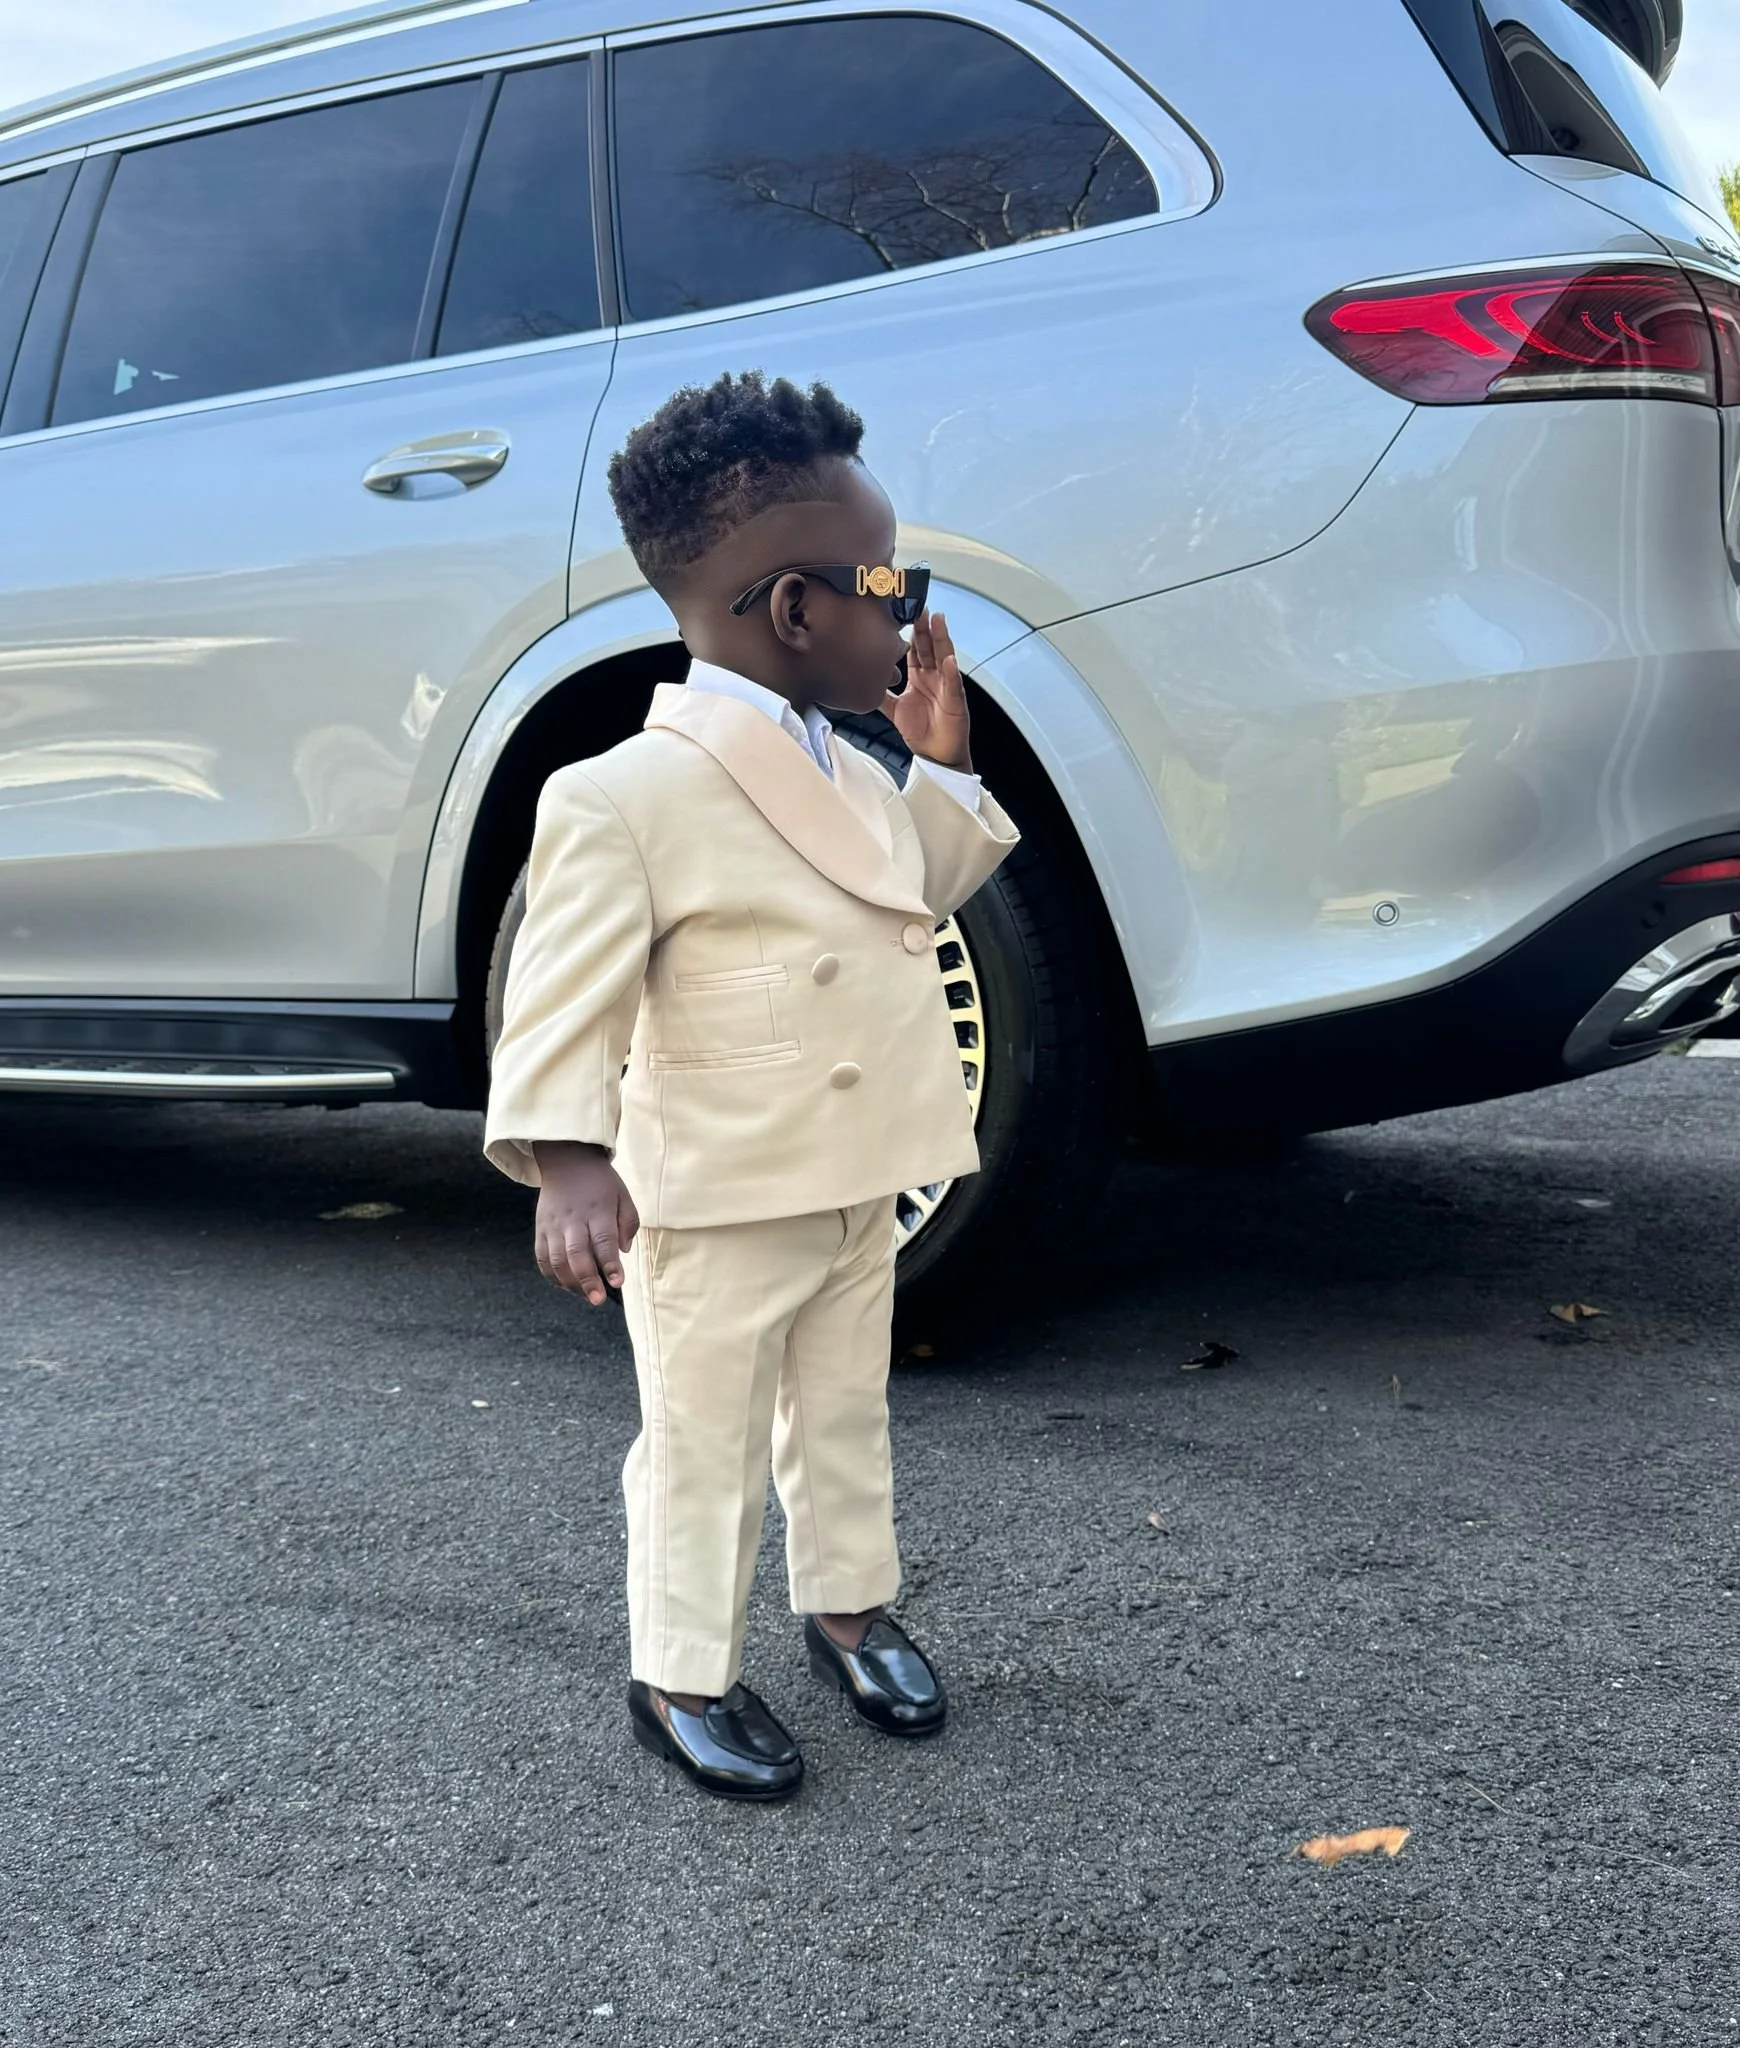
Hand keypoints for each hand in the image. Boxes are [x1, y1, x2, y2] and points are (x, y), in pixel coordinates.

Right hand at [531, 1141, 639, 1305]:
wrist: (566, 1161)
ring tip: (586, 1296)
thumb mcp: (623, 1196)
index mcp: (598, 1210)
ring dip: (571, 1283)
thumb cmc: (600, 1183)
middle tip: (598, 1299)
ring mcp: (553, 1225)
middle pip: (577, 1254)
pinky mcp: (540, 1229)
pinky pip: (542, 1259)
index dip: (610, 1263)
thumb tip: (622, 1252)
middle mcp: (573, 1219)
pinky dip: (553, 1276)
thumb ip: (628, 1224)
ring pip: (557, 1260)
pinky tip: (567, 1285)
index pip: (604, 1240)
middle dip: (588, 1280)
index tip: (618, 1282)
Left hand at [884, 609, 971, 771]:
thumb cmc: (920, 730)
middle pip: (929, 646)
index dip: (910, 632)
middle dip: (924, 627)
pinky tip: (949, 661)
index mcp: (919, 676)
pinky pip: (954, 684)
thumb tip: (859, 684)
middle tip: (919, 606)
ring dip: (941, 638)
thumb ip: (880, 695)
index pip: (915, 648)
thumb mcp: (894, 709)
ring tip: (937, 620)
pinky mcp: (955, 701)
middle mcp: (934, 676)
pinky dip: (952, 672)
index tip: (903, 613)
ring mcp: (946, 686)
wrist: (935, 754)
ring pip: (944, 657)